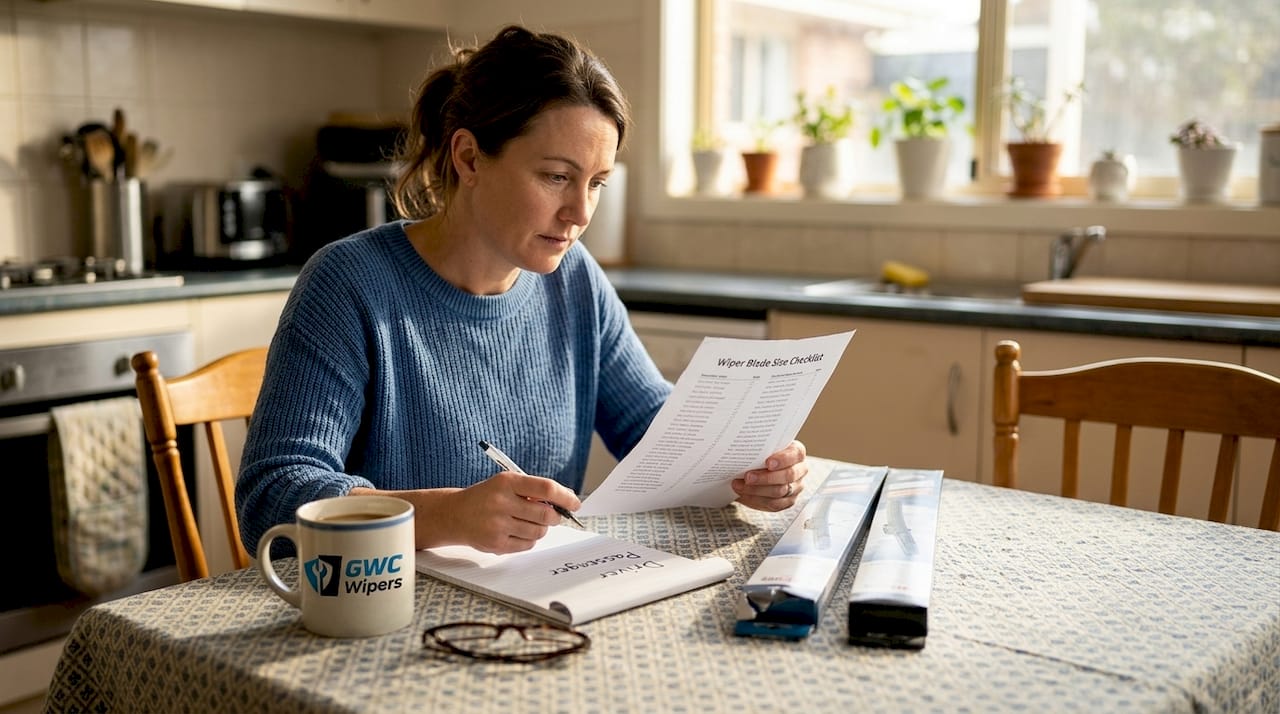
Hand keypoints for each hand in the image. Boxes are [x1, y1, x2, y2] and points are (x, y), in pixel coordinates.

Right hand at [443, 471, 581, 553]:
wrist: (455, 514)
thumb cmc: (487, 497)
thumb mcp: (506, 484)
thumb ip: (533, 490)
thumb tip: (565, 501)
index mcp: (506, 482)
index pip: (545, 488)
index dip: (565, 497)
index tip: (575, 503)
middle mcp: (501, 502)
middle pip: (546, 514)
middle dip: (555, 516)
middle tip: (553, 515)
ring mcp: (498, 525)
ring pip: (539, 531)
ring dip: (541, 528)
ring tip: (528, 521)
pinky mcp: (496, 544)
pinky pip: (528, 544)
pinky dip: (530, 538)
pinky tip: (517, 531)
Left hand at [731, 440, 806, 511]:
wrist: (757, 468)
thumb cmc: (761, 454)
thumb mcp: (762, 447)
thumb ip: (759, 448)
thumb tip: (744, 450)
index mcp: (796, 452)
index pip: (796, 454)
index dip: (783, 459)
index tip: (768, 462)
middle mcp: (800, 470)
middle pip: (788, 476)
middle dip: (766, 478)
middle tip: (748, 477)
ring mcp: (796, 487)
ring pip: (780, 491)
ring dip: (757, 490)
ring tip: (739, 485)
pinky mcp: (788, 501)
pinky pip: (774, 504)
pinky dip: (756, 499)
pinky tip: (744, 493)